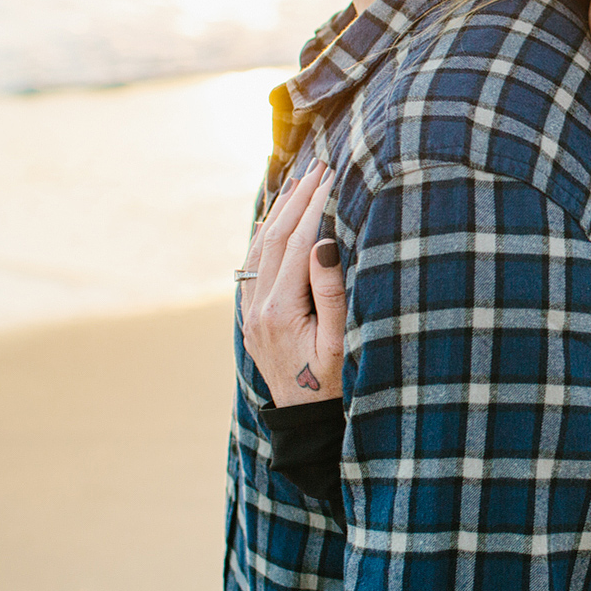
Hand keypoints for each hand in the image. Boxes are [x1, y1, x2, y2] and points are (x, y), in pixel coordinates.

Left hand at [238, 164, 347, 405]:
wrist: (306, 423)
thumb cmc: (334, 385)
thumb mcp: (340, 342)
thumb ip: (331, 292)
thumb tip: (326, 242)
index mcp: (280, 311)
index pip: (298, 243)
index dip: (316, 206)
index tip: (334, 177)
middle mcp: (258, 309)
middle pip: (275, 239)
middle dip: (298, 199)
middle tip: (321, 166)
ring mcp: (250, 313)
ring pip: (259, 249)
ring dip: (279, 212)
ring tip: (299, 182)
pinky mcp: (252, 317)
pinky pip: (253, 266)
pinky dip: (265, 235)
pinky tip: (276, 219)